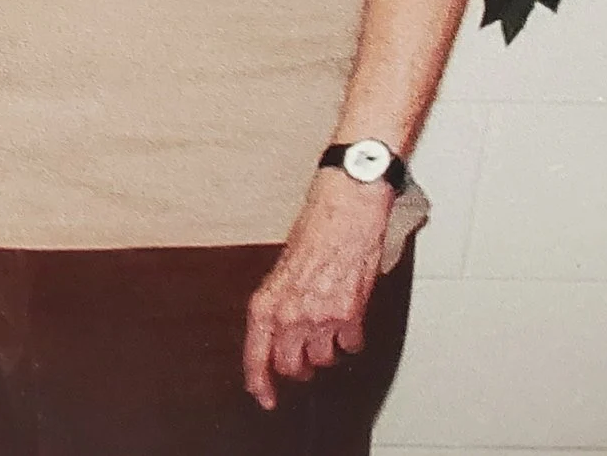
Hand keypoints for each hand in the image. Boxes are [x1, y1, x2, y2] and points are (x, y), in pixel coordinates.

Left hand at [242, 171, 390, 407]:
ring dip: (326, 350)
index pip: (255, 353)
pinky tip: (348, 318)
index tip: (264, 397)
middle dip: (299, 367)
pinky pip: (350, 345)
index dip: (258, 381)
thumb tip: (278, 333)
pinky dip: (350, 338)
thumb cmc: (314, 231)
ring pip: (322, 360)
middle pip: (291, 367)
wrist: (344, 210)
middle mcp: (290, 313)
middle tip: (304, 360)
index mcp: (267, 300)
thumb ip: (278, 304)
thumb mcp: (282, 271)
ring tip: (328, 327)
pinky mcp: (349, 315)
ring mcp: (319, 317)